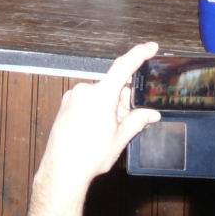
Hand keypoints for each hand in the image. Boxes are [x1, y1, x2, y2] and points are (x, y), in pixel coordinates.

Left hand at [35, 42, 159, 192]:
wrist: (62, 168)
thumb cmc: (90, 155)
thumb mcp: (120, 138)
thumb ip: (137, 120)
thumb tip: (152, 114)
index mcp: (100, 95)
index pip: (123, 67)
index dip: (139, 54)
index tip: (152, 47)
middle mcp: (84, 91)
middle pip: (113, 88)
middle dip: (124, 102)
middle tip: (126, 123)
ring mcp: (72, 97)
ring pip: (100, 95)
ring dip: (110, 108)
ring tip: (108, 132)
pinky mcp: (66, 104)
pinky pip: (87, 101)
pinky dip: (97, 110)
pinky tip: (96, 130)